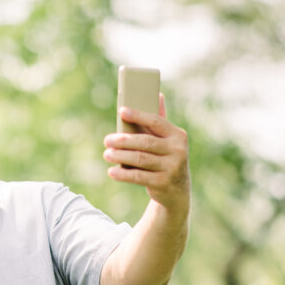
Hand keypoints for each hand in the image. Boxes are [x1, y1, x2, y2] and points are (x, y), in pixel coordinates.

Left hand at [104, 93, 189, 214]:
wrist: (177, 190)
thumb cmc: (166, 157)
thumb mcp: (167, 140)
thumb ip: (160, 121)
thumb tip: (158, 94)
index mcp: (177, 135)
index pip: (156, 121)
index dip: (138, 115)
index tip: (121, 111)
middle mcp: (177, 150)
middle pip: (145, 142)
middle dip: (123, 140)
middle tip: (106, 140)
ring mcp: (172, 167)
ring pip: (140, 159)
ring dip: (120, 156)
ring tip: (106, 154)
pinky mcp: (163, 183)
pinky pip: (139, 176)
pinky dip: (123, 174)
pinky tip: (111, 172)